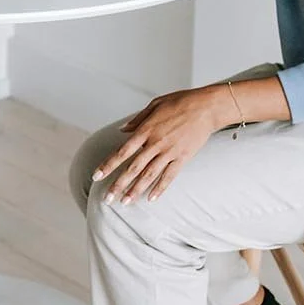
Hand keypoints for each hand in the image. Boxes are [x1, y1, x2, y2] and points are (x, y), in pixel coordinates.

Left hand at [93, 86, 230, 203]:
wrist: (206, 107)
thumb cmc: (180, 102)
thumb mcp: (155, 105)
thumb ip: (137, 120)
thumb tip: (122, 130)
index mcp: (146, 130)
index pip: (122, 151)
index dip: (108, 165)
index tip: (97, 176)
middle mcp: (155, 143)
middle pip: (133, 168)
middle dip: (119, 184)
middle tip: (107, 198)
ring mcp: (170, 152)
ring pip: (149, 175)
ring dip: (136, 190)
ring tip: (125, 202)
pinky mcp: (183, 157)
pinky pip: (169, 176)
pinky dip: (160, 188)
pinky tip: (151, 199)